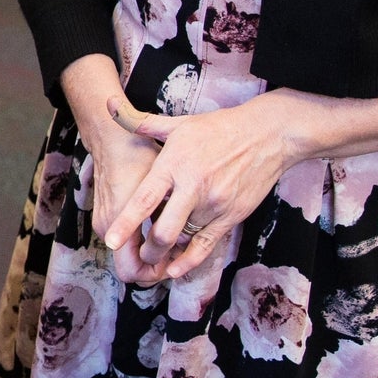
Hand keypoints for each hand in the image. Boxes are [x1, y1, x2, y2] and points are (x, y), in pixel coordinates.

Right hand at [80, 117, 164, 284]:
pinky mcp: (106, 216)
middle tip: (180, 257)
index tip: (176, 263)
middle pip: (132, 269)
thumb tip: (184, 245)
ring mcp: (104, 223)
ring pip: (129, 256)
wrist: (111, 137)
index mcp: (118, 223)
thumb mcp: (158, 186)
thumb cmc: (137, 157)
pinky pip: (125, 242)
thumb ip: (166, 218)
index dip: (156, 274)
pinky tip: (161, 228)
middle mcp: (107, 228)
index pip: (133, 271)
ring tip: (175, 242)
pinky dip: (142, 243)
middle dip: (156, 267)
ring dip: (151, 254)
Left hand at [104, 95, 304, 279]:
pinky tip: (176, 269)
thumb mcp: (180, 124)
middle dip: (147, 250)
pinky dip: (189, 260)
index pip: (145, 199)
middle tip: (136, 255)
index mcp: (174, 165)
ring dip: (167, 251)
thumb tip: (112, 108)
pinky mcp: (232, 216)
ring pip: (183, 239)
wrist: (267, 135)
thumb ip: (144, 124)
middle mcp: (193, 188)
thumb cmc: (220, 128)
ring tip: (154, 256)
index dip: (126, 223)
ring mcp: (214, 204)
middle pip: (164, 231)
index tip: (110, 240)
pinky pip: (207, 246)